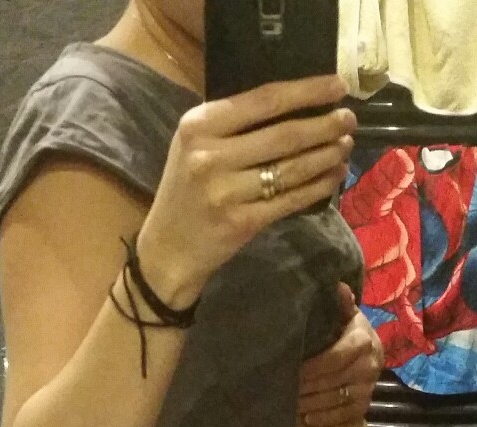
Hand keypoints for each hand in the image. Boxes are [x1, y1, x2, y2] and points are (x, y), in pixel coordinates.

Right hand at [139, 74, 354, 307]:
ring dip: (326, 156)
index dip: (306, 91)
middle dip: (324, 126)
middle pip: (283, 135)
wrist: (167, 249)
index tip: (337, 86)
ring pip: (291, 168)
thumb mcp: (195, 147)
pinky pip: (290, 200)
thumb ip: (233, 126)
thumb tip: (296, 107)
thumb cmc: (186, 192)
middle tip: (349, 120)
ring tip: (345, 147)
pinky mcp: (242, 223)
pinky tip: (333, 177)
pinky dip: (317, 187)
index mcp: (199, 126)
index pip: (263, 100)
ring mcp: (226, 192)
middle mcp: (210, 156)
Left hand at [298, 283, 383, 426]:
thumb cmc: (349, 329)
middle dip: (307, 387)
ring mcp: (368, 388)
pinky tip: (306, 419)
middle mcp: (370, 366)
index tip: (292, 370)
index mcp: (363, 340)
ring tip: (289, 404)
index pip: (337, 356)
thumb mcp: (345, 314)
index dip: (313, 366)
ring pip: (338, 400)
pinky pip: (346, 416)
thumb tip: (337, 285)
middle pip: (334, 381)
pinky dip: (325, 419)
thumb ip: (340, 304)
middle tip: (282, 389)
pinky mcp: (365, 405)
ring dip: (311, 404)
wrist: (371, 348)